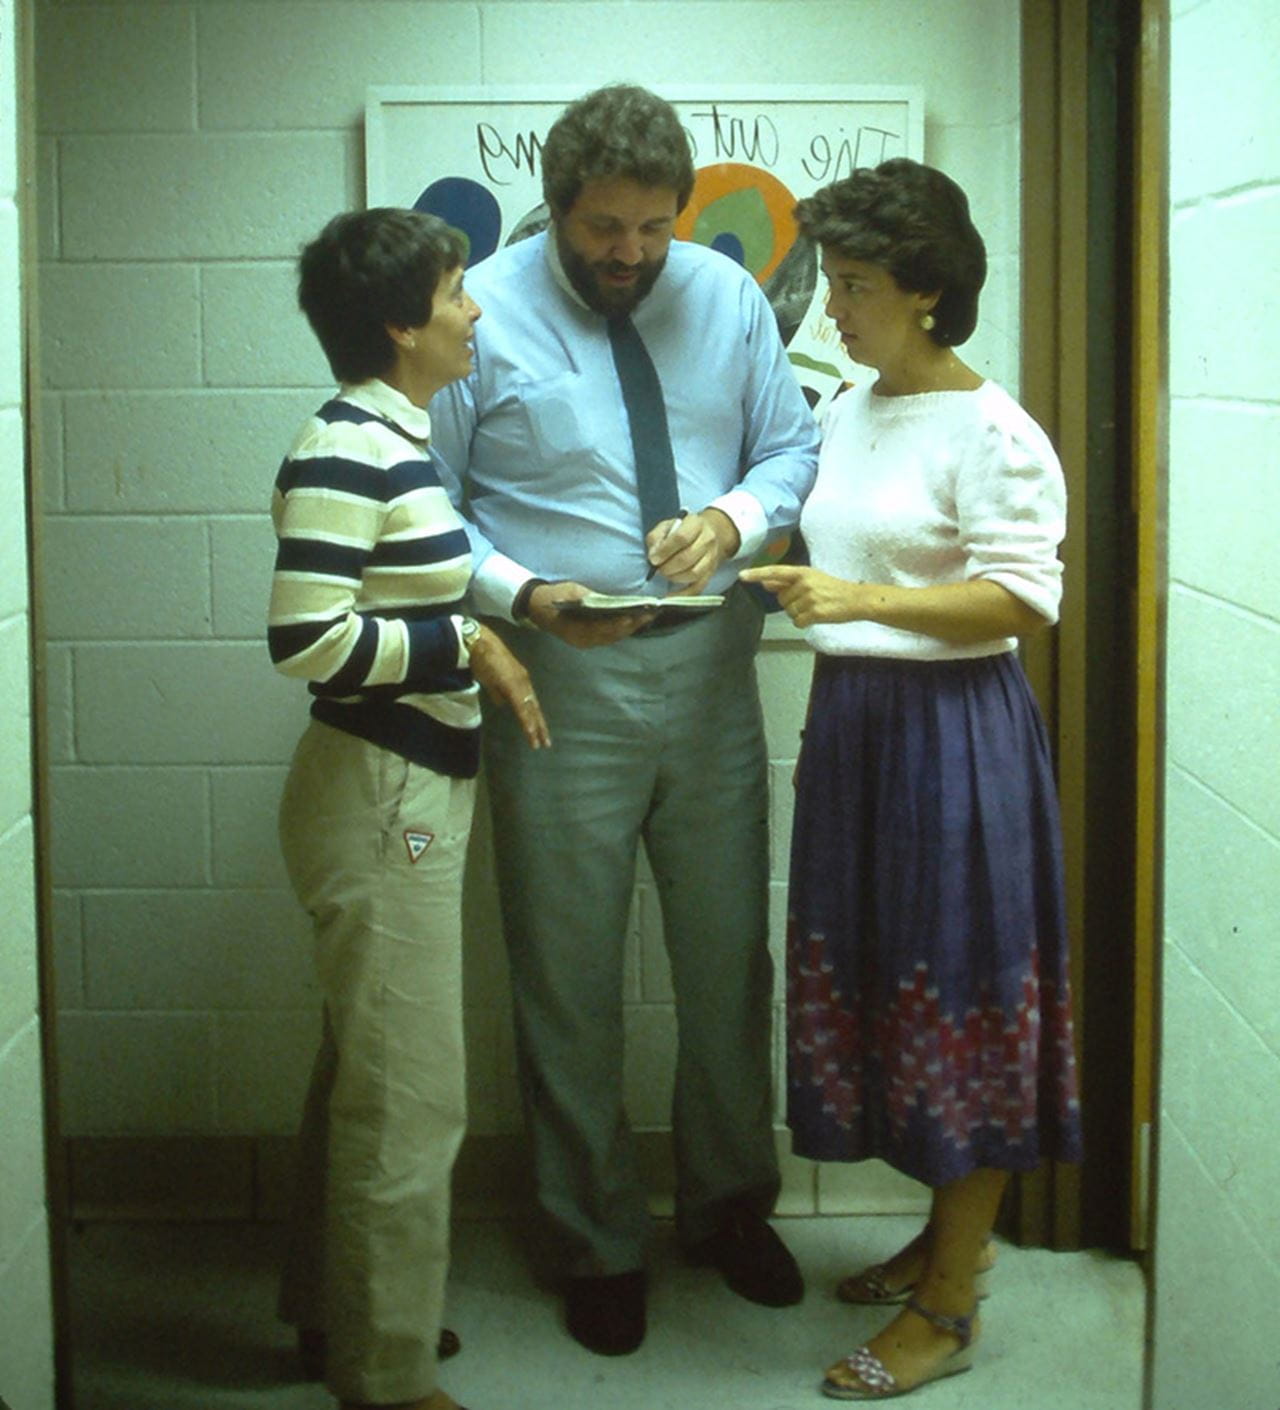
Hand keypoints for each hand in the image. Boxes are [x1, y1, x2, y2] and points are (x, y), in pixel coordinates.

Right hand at [466, 625, 550, 748]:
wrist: (479, 643)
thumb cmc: (483, 659)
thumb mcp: (492, 679)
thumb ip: (497, 692)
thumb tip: (501, 704)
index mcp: (520, 681)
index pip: (530, 703)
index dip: (535, 718)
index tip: (539, 733)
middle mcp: (524, 682)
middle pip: (534, 708)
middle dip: (540, 727)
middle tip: (546, 743)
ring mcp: (519, 683)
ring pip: (529, 709)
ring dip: (534, 727)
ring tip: (539, 742)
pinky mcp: (512, 685)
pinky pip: (521, 706)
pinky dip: (526, 719)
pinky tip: (529, 730)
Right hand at [525, 581, 654, 648]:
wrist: (538, 606)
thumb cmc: (556, 596)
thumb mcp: (573, 591)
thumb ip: (592, 597)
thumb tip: (613, 601)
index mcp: (578, 629)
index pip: (605, 628)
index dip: (622, 623)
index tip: (637, 617)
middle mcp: (583, 640)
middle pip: (613, 635)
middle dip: (632, 625)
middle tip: (651, 614)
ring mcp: (585, 642)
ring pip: (612, 637)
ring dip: (629, 629)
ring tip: (647, 617)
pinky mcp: (587, 640)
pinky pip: (608, 637)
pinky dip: (620, 630)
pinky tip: (632, 622)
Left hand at [645, 508, 739, 593]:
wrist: (709, 533)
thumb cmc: (683, 530)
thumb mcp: (666, 526)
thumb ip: (656, 538)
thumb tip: (653, 556)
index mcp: (695, 523)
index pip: (681, 538)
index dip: (665, 551)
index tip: (653, 559)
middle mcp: (707, 540)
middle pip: (688, 557)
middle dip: (668, 567)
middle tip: (658, 569)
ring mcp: (711, 558)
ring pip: (694, 573)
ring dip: (675, 578)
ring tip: (666, 575)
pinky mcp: (711, 573)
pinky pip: (698, 588)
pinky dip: (683, 594)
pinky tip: (670, 596)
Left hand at [738, 565, 862, 626]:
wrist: (855, 599)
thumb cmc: (832, 589)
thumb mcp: (810, 579)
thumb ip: (787, 582)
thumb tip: (766, 583)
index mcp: (802, 572)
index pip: (775, 571)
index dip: (757, 574)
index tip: (742, 576)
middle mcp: (804, 583)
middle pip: (781, 599)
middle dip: (791, 602)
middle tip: (809, 600)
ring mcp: (810, 598)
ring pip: (789, 612)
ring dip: (799, 613)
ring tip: (815, 606)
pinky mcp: (815, 613)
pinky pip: (797, 622)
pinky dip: (805, 622)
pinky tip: (816, 615)